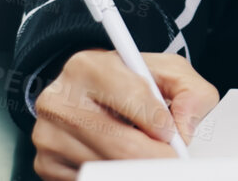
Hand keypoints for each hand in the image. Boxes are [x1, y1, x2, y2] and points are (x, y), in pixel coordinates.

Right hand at [30, 49, 218, 180]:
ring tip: (144, 154)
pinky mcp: (46, 163)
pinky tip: (118, 160)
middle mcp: (60, 99)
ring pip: (106, 168)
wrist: (91, 95)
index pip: (134, 100)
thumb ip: (191, 92)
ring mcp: (48, 134)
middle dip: (155, 157)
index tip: (174, 135)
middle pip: (121, 144)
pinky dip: (111, 175)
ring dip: (134, 168)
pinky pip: (88, 179)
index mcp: (88, 67)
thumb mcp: (167, 72)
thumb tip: (184, 129)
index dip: (162, 123)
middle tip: (173, 161)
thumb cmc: (131, 83)